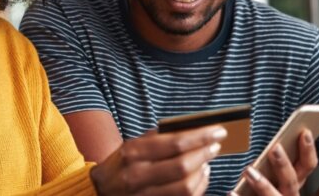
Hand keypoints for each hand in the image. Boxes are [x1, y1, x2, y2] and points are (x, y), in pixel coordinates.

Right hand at [90, 125, 226, 194]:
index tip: (218, 131)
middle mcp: (137, 175)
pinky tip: (201, 176)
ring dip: (203, 172)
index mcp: (133, 152)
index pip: (175, 143)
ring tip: (207, 160)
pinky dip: (198, 187)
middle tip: (216, 145)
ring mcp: (144, 195)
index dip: (201, 137)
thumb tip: (193, 129)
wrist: (101, 191)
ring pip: (186, 187)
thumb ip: (157, 137)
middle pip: (182, 166)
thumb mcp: (132, 145)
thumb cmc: (122, 164)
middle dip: (204, 154)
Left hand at [232, 129, 317, 195]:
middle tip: (275, 149)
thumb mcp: (276, 177)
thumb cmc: (266, 189)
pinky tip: (232, 192)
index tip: (305, 132)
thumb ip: (275, 163)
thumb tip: (271, 143)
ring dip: (263, 184)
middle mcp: (290, 195)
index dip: (308, 150)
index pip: (308, 165)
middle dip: (283, 165)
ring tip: (248, 170)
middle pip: (291, 181)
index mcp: (295, 182)